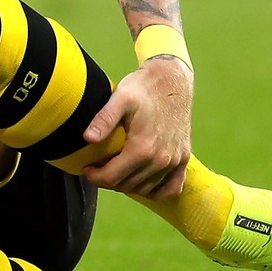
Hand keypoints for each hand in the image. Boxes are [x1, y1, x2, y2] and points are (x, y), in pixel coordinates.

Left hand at [80, 56, 192, 199]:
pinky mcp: (184, 158)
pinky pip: (171, 188)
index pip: (112, 178)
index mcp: (143, 148)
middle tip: (99, 167)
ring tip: (116, 170)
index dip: (95, 177)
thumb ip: (104, 119)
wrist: (172, 80)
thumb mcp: (120, 97)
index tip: (87, 168)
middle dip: (108, 180)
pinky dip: (156, 190)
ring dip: (128, 184)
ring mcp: (175, 160)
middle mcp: (161, 159)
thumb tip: (88, 139)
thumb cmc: (143, 87)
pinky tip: (142, 181)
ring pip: (146, 189)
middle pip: (127, 186)